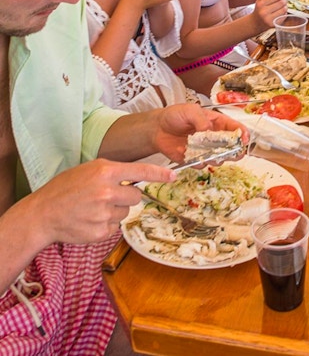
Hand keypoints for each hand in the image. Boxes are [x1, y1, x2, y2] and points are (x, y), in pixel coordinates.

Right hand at [33, 159, 176, 245]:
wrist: (43, 213)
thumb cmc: (66, 188)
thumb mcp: (89, 170)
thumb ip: (113, 172)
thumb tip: (137, 178)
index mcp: (105, 171)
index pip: (140, 171)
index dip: (159, 174)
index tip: (173, 176)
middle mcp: (106, 192)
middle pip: (136, 195)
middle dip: (126, 196)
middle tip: (107, 196)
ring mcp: (103, 213)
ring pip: (125, 212)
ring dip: (115, 211)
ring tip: (93, 208)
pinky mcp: (100, 231)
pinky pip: (115, 227)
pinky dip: (106, 224)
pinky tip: (90, 219)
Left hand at [150, 104, 249, 163]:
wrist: (158, 128)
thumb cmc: (176, 115)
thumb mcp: (190, 110)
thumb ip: (201, 119)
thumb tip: (208, 131)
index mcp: (217, 123)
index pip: (236, 129)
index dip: (243, 134)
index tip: (245, 139)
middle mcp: (215, 138)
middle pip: (233, 148)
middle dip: (236, 151)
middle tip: (231, 152)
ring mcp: (206, 150)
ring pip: (220, 159)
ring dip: (216, 157)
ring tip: (205, 150)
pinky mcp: (194, 160)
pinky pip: (202, 165)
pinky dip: (197, 162)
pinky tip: (188, 153)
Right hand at [251, 0, 287, 30]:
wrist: (256, 22)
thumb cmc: (260, 7)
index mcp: (260, 4)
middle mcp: (264, 12)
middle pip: (281, 3)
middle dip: (285, 0)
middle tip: (284, 0)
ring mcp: (269, 19)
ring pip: (284, 9)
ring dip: (285, 6)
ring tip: (282, 6)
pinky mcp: (273, 25)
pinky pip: (284, 16)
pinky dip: (284, 12)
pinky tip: (280, 12)